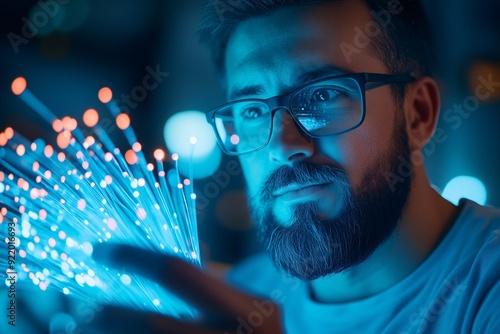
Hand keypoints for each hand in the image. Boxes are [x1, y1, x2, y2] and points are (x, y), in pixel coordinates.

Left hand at [85, 244, 283, 333]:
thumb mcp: (250, 308)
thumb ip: (211, 289)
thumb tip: (151, 267)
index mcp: (248, 312)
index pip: (178, 274)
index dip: (134, 259)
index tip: (101, 251)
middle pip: (150, 327)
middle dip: (109, 315)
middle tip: (81, 305)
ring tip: (73, 327)